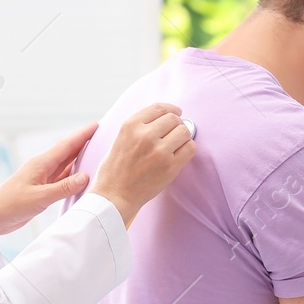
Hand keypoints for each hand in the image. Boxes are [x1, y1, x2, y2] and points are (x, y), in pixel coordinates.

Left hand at [0, 123, 96, 235]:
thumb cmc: (12, 204)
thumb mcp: (40, 197)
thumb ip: (63, 188)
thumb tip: (85, 177)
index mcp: (41, 164)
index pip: (67, 145)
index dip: (82, 135)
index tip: (96, 125)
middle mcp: (43, 167)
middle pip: (68, 152)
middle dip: (84, 143)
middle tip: (101, 136)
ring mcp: (43, 178)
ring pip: (66, 165)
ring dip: (80, 159)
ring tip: (97, 153)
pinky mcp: (42, 189)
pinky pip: (62, 178)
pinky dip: (74, 176)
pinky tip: (82, 177)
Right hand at [88, 103, 196, 226]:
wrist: (114, 195)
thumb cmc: (116, 169)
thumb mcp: (120, 138)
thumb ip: (139, 127)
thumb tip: (165, 117)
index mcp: (130, 126)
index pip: (159, 108)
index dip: (171, 109)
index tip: (176, 113)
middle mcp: (144, 135)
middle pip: (174, 119)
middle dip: (177, 124)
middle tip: (175, 134)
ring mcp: (158, 151)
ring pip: (184, 132)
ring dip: (183, 137)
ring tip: (176, 145)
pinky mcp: (170, 166)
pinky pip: (190, 148)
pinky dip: (188, 149)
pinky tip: (180, 154)